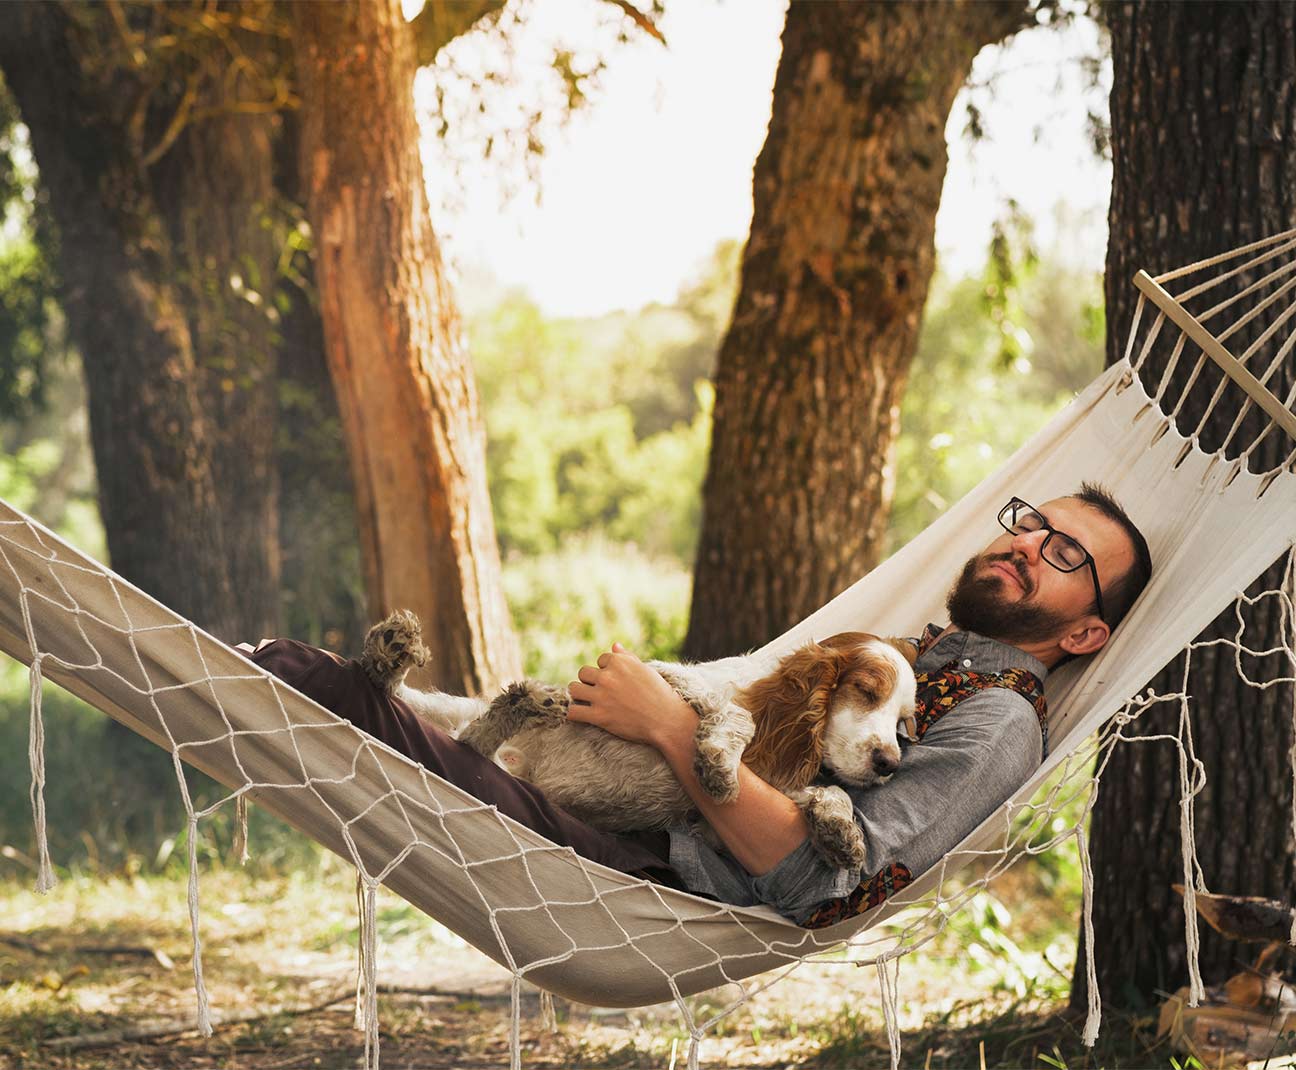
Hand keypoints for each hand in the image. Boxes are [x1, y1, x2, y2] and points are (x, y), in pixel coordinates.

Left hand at [567, 642, 696, 749]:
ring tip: (587, 701)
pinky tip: (581, 715)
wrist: (668, 721)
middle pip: (583, 673)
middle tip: (600, 693)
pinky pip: (573, 711)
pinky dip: (574, 714)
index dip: (607, 671)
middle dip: (590, 681)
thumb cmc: (660, 694)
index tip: (616, 682)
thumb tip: (614, 645)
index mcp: (619, 662)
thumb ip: (627, 657)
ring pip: (574, 689)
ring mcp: (601, 696)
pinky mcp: (598, 716)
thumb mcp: (645, 670)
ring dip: (579, 694)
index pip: (600, 660)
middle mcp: (607, 676)